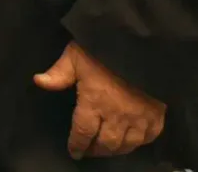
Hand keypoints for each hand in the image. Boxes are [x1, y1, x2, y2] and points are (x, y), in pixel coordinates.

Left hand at [34, 41, 165, 158]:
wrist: (144, 45)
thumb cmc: (105, 49)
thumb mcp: (76, 55)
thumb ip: (59, 72)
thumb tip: (38, 82)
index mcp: (94, 103)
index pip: (83, 132)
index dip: (77, 144)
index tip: (74, 152)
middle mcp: (117, 116)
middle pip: (106, 144)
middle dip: (96, 150)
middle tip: (89, 150)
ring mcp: (140, 118)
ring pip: (127, 145)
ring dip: (116, 150)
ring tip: (108, 148)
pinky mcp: (158, 115)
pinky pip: (149, 137)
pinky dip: (139, 143)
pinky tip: (132, 141)